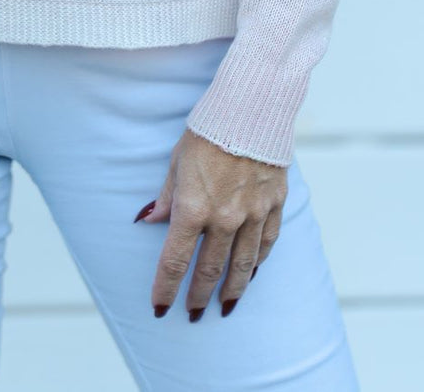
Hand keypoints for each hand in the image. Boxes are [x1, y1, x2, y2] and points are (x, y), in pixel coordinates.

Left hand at [136, 130, 286, 319]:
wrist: (251, 107)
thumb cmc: (207, 130)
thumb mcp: (177, 160)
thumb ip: (167, 196)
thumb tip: (149, 220)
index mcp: (193, 208)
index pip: (175, 261)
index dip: (166, 288)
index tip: (160, 308)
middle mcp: (224, 218)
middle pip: (209, 270)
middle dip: (198, 296)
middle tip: (193, 315)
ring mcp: (253, 214)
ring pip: (242, 265)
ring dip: (233, 289)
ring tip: (226, 306)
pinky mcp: (274, 204)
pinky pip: (267, 243)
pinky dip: (258, 262)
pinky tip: (252, 272)